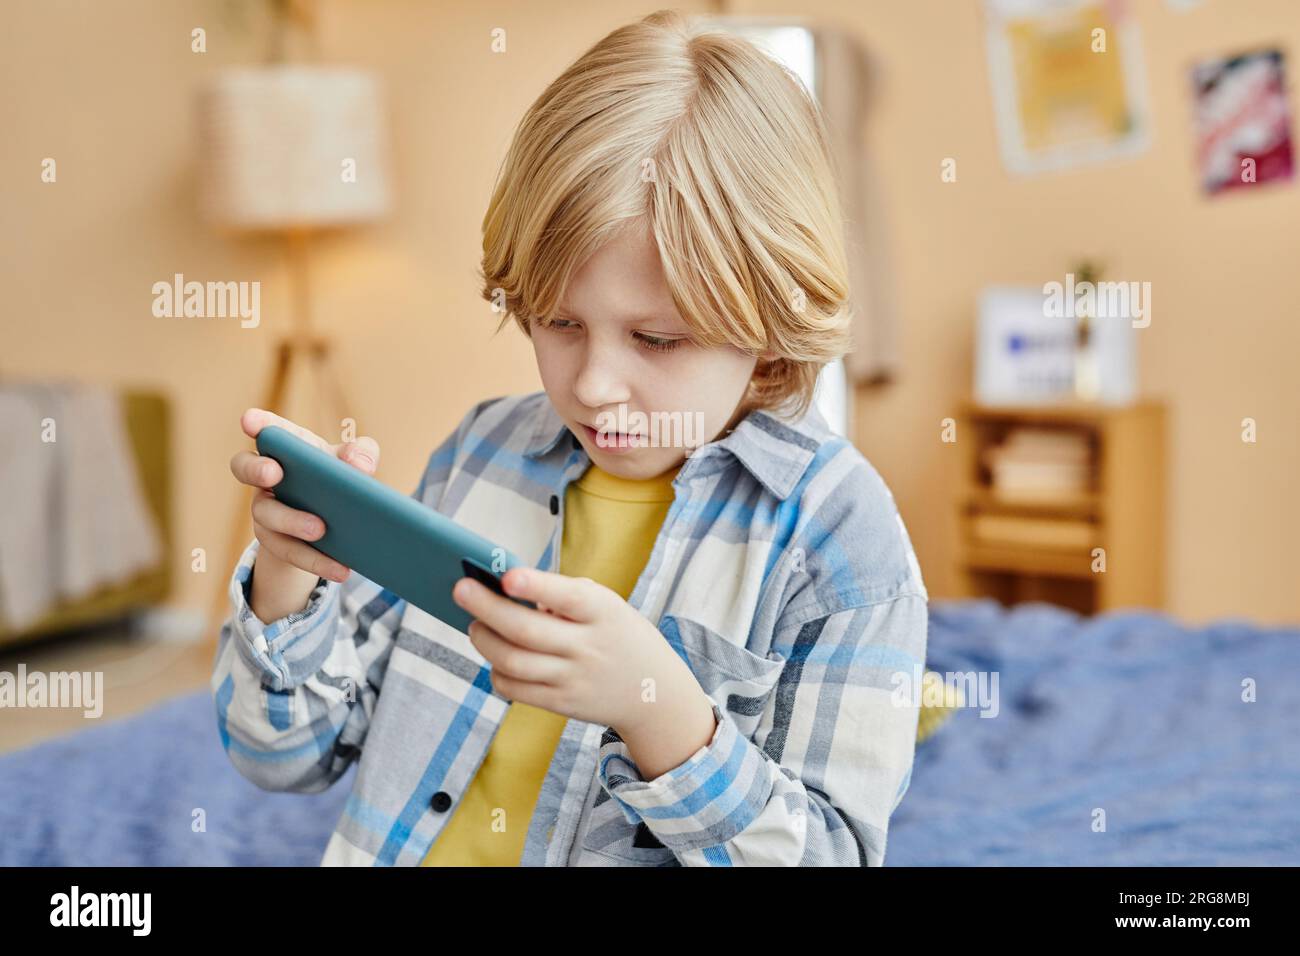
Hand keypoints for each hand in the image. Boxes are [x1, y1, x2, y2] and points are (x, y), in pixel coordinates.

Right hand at [229, 408, 380, 583]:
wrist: (333, 525)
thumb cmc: (339, 480)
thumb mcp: (354, 465)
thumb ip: (361, 454)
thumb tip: (359, 465)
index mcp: (289, 449)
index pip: (269, 432)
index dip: (258, 423)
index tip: (249, 420)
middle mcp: (267, 476)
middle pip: (245, 467)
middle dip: (256, 468)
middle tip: (274, 473)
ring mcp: (266, 510)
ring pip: (266, 515)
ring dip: (292, 521)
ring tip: (321, 530)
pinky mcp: (275, 542)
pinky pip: (289, 552)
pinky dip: (316, 560)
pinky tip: (342, 567)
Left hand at [452, 568, 704, 734]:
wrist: (653, 691)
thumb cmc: (617, 634)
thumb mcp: (606, 606)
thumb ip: (562, 597)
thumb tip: (503, 591)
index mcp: (603, 612)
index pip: (567, 597)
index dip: (535, 587)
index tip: (506, 576)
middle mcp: (588, 647)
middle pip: (525, 631)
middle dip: (485, 608)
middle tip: (460, 589)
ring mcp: (574, 679)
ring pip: (512, 661)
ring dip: (484, 640)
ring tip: (474, 625)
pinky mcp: (562, 704)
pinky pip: (514, 688)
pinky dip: (496, 670)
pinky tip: (494, 655)